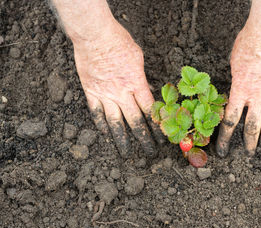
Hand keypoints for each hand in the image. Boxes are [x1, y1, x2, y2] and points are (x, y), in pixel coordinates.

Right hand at [72, 23, 162, 157]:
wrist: (94, 35)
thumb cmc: (119, 41)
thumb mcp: (138, 58)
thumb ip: (141, 79)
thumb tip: (145, 91)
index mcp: (136, 84)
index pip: (150, 110)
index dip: (158, 125)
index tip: (163, 137)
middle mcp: (121, 93)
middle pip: (135, 121)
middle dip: (144, 138)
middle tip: (149, 152)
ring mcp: (105, 94)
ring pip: (115, 122)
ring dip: (122, 139)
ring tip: (126, 152)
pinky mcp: (90, 91)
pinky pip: (96, 113)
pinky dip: (101, 125)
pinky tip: (106, 135)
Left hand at [216, 26, 260, 156]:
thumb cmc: (249, 43)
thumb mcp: (233, 63)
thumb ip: (235, 81)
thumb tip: (236, 88)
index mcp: (240, 92)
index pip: (230, 122)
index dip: (225, 139)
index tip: (223, 150)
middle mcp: (257, 98)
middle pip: (251, 128)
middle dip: (248, 144)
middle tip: (247, 155)